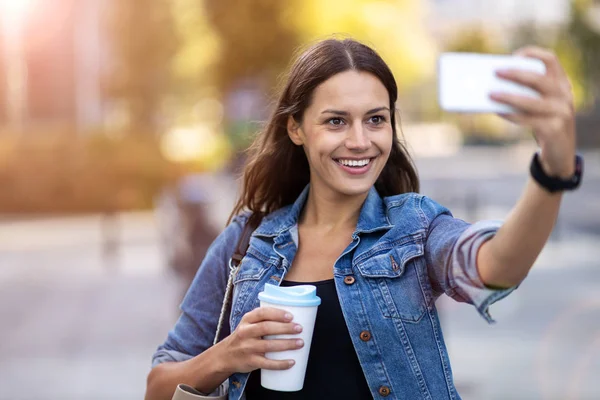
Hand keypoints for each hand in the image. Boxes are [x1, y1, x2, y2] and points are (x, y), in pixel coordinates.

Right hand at [219, 307, 303, 373]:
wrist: (226, 355)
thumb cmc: (244, 337)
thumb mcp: (248, 323)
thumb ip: (263, 318)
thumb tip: (290, 317)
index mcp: (247, 320)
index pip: (262, 313)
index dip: (277, 314)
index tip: (291, 316)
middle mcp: (245, 332)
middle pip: (266, 328)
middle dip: (285, 328)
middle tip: (299, 328)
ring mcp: (247, 348)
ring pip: (268, 346)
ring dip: (286, 344)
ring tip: (300, 343)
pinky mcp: (250, 361)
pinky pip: (267, 363)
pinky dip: (280, 364)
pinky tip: (291, 362)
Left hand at [490, 46, 575, 177]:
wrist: (561, 152)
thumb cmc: (543, 122)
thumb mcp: (540, 104)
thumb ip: (525, 93)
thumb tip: (492, 85)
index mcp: (561, 83)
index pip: (551, 60)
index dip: (532, 54)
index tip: (514, 55)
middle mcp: (564, 95)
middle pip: (539, 79)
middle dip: (515, 74)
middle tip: (495, 72)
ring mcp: (561, 112)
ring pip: (531, 101)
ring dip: (508, 97)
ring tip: (490, 94)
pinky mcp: (553, 129)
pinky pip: (528, 120)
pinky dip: (511, 115)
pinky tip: (498, 112)